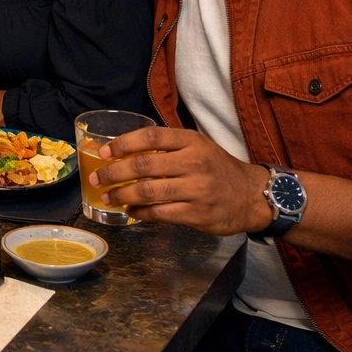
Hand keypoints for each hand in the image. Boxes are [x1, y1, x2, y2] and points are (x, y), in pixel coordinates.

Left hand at [92, 126, 272, 235]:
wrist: (253, 196)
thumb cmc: (218, 168)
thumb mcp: (198, 146)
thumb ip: (167, 146)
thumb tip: (124, 150)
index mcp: (191, 142)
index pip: (150, 137)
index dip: (123, 144)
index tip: (104, 152)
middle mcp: (194, 163)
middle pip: (143, 166)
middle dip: (114, 173)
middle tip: (97, 178)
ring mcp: (197, 190)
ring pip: (148, 192)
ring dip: (122, 196)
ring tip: (108, 197)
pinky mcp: (198, 214)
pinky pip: (160, 213)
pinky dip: (140, 213)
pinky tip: (130, 211)